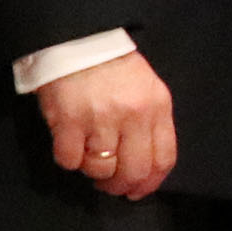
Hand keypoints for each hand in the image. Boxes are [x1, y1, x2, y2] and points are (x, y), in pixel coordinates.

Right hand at [37, 50, 177, 199]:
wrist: (78, 39)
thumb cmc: (114, 66)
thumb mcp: (147, 88)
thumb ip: (151, 122)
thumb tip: (146, 166)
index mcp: (157, 107)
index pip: (164, 159)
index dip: (151, 183)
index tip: (138, 191)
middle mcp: (133, 115)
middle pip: (134, 170)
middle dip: (121, 186)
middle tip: (110, 185)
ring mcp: (100, 118)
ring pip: (101, 168)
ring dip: (93, 172)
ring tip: (89, 158)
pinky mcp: (68, 120)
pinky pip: (70, 160)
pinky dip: (69, 160)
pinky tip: (70, 146)